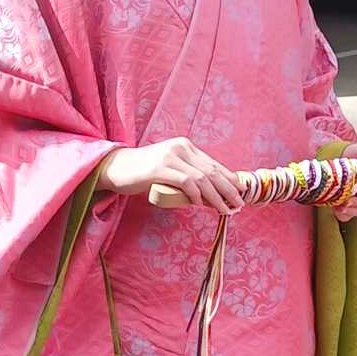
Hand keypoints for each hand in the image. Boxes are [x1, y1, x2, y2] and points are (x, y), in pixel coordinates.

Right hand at [97, 137, 244, 213]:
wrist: (116, 168)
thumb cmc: (142, 173)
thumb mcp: (169, 169)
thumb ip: (187, 175)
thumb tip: (210, 194)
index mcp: (185, 146)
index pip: (213, 164)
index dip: (230, 179)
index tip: (241, 193)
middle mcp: (180, 148)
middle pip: (212, 171)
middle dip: (228, 190)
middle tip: (238, 205)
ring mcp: (170, 157)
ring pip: (202, 178)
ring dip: (216, 197)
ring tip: (224, 210)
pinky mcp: (160, 168)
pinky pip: (186, 182)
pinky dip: (195, 195)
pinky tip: (199, 204)